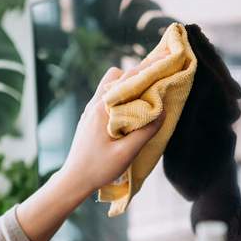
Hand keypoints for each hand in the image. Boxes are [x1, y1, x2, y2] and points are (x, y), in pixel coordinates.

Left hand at [17, 61, 163, 240]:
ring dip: (130, 85)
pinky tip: (134, 108)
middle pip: (119, 75)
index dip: (148, 69)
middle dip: (140, 73)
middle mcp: (95, 103)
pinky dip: (124, 95)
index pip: (128, 79)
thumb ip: (145, 131)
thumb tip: (162, 111)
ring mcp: (92, 109)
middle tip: (160, 77)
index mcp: (102, 109)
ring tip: (149, 93)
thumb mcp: (126, 153)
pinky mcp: (92, 117)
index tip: (165, 61)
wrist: (74, 179)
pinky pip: (109, 96)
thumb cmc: (98, 168)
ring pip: (113, 84)